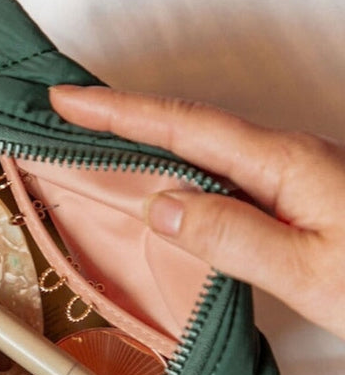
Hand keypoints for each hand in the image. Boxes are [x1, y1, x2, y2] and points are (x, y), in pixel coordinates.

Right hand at [50, 85, 344, 339]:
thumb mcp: (308, 273)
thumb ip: (231, 236)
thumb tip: (161, 204)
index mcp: (283, 165)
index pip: (183, 127)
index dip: (119, 112)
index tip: (67, 101)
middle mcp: (286, 157)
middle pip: (189, 123)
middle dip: (124, 113)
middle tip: (67, 112)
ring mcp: (293, 173)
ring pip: (205, 147)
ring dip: (150, 139)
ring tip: (99, 141)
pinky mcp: (297, 194)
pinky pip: (224, 170)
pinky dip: (182, 167)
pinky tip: (167, 184)